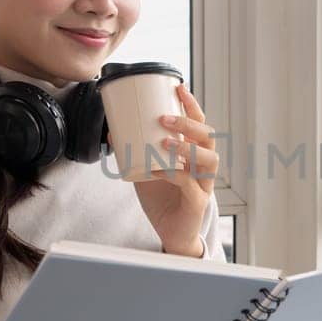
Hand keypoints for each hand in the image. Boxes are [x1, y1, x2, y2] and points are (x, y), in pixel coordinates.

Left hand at [133, 83, 218, 257]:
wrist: (170, 233)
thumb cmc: (163, 198)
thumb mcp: (146, 169)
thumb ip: (134, 152)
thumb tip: (112, 130)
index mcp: (194, 153)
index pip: (200, 124)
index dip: (192, 106)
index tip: (179, 88)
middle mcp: (204, 166)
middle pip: (208, 137)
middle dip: (188, 124)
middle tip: (163, 118)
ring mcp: (204, 184)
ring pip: (209, 159)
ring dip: (187, 147)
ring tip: (166, 142)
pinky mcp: (198, 202)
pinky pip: (189, 184)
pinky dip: (172, 174)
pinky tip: (156, 169)